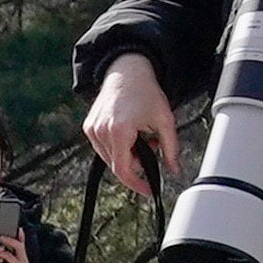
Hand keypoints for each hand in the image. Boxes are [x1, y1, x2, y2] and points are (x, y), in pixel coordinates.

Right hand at [85, 57, 178, 199]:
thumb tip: (174, 169)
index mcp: (119, 131)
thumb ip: (171, 148)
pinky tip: (131, 134)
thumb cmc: (145, 92)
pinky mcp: (89, 127)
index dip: (137, 183)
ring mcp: (92, 129)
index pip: (124, 170)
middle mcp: (101, 132)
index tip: (148, 189)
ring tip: (143, 138)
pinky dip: (118, 147)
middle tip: (152, 148)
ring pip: (110, 158)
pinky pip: (103, 148)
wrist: (127, 72)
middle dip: (137, 163)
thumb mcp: (165, 120)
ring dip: (128, 155)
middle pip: (118, 165)